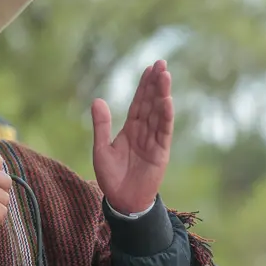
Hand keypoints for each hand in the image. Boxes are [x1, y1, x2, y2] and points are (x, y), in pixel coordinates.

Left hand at [91, 59, 172, 213]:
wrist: (121, 201)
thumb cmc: (111, 177)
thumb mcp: (102, 148)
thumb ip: (102, 125)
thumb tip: (97, 100)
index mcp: (131, 129)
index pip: (139, 103)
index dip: (144, 86)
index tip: (150, 68)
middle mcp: (144, 132)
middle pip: (151, 103)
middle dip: (156, 84)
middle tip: (161, 64)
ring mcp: (153, 141)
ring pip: (158, 114)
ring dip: (162, 95)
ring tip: (165, 76)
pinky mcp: (160, 153)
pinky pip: (163, 132)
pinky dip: (165, 117)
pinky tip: (167, 102)